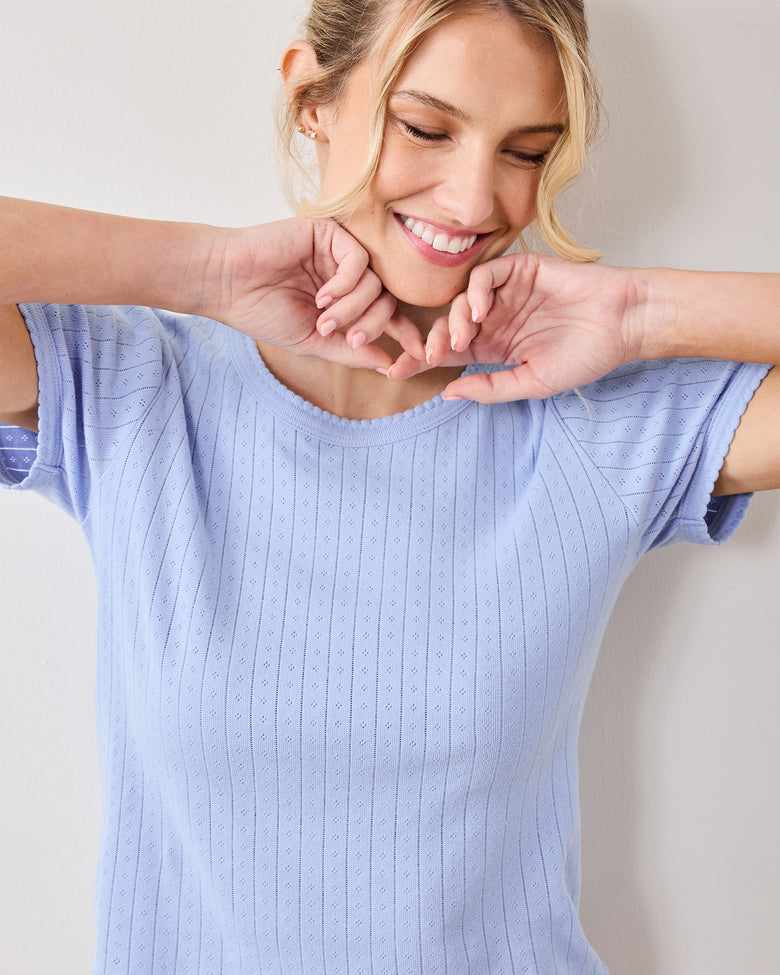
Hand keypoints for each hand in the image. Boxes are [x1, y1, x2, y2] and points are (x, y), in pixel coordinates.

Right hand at [200, 217, 423, 371]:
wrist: (227, 283)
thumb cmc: (262, 312)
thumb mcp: (312, 341)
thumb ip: (351, 351)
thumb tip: (388, 366)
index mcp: (343, 299)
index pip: (385, 313)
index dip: (404, 332)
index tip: (419, 354)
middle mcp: (345, 275)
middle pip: (386, 298)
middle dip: (372, 323)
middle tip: (349, 338)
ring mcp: (338, 253)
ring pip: (374, 281)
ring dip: (353, 307)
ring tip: (323, 318)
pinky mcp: (329, 233)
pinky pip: (360, 259)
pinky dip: (347, 283)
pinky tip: (323, 296)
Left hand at [389, 253, 647, 401]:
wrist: (622, 324)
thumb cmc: (585, 356)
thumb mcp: (532, 383)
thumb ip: (490, 388)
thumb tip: (447, 392)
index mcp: (494, 347)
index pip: (448, 353)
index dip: (421, 361)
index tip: (396, 372)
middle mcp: (495, 319)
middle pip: (447, 326)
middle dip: (430, 343)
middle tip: (427, 356)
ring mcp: (505, 293)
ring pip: (461, 300)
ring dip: (453, 320)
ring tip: (462, 339)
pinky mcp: (519, 269)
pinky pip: (484, 275)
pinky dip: (475, 291)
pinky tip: (480, 311)